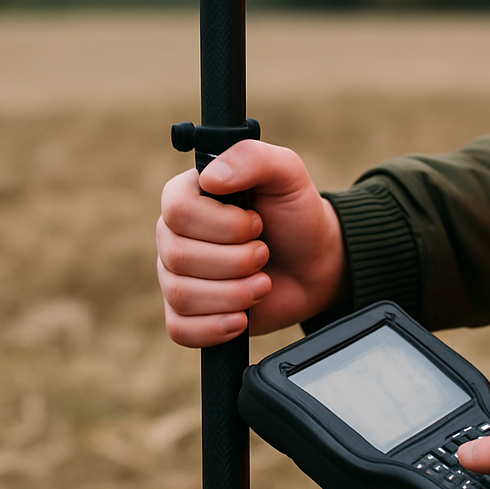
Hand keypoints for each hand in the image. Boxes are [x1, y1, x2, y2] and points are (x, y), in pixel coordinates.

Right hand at [156, 140, 348, 344]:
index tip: (256, 222)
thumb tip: (210, 179)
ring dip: (235, 293)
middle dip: (237, 260)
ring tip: (262, 283)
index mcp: (188, 195)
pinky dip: (215, 328)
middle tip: (265, 252)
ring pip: (181, 295)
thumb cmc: (296, 214)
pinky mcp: (187, 314)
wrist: (315, 264)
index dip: (224, 224)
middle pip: (179, 257)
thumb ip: (253, 158)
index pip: (177, 211)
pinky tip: (242, 318)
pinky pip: (179, 329)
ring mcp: (176, 276)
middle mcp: (174, 234)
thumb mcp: (287, 173)